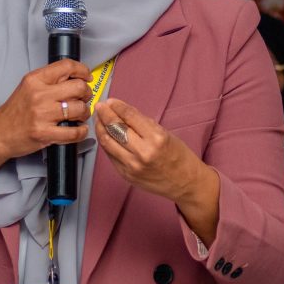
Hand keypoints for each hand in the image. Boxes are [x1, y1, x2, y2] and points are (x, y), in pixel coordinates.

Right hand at [0, 59, 93, 159]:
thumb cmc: (15, 111)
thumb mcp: (28, 87)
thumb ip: (49, 80)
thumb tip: (76, 77)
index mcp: (35, 79)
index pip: (67, 66)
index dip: (83, 70)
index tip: (87, 77)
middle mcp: (39, 95)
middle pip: (78, 87)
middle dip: (87, 93)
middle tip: (83, 98)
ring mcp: (42, 115)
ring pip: (80, 109)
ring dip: (85, 113)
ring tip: (79, 115)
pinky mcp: (44, 134)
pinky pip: (74, 132)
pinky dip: (81, 132)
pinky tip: (78, 130)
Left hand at [94, 98, 219, 244]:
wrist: (186, 183)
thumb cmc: (179, 155)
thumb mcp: (166, 134)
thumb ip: (144, 124)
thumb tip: (123, 112)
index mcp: (156, 138)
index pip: (130, 117)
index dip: (118, 107)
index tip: (110, 100)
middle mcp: (143, 152)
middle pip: (115, 129)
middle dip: (104, 115)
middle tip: (99, 106)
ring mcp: (132, 166)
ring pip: (108, 143)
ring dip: (100, 129)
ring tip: (98, 120)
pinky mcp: (126, 175)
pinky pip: (111, 155)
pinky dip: (106, 143)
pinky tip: (104, 135)